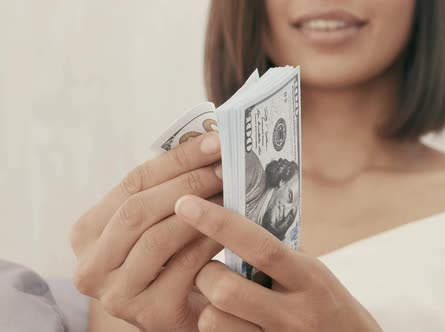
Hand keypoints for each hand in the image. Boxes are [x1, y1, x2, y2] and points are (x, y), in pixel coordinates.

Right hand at [70, 132, 227, 331]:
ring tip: (231, 194)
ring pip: (157, 238)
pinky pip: (183, 268)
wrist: (181, 314)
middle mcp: (90, 266)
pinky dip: (209, 243)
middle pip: (138, 209)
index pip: (132, 182)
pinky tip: (230, 230)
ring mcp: (116, 294)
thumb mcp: (155, 224)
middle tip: (226, 167)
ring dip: (200, 212)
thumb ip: (165, 192)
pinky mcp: (150, 314)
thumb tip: (207, 146)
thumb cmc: (169, 261)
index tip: (214, 141)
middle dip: (188, 182)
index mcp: (86, 233)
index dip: (176, 159)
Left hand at [174, 195, 382, 331]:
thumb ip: (278, 252)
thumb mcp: (313, 274)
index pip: (260, 246)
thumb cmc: (329, 306)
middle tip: (211, 272)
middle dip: (206, 274)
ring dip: (207, 307)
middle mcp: (294, 313)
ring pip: (213, 321)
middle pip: (225, 289)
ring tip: (223, 304)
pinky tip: (233, 323)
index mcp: (309, 278)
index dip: (220, 223)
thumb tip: (232, 216)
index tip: (187, 203)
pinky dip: (218, 329)